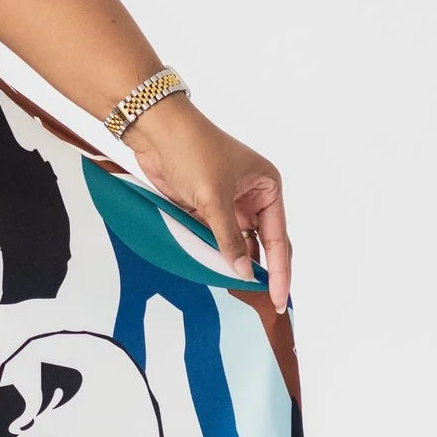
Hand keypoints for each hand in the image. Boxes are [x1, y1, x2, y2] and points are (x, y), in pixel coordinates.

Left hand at [122, 96, 293, 303]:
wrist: (156, 131)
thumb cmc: (193, 151)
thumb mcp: (214, 198)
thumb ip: (228, 238)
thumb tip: (244, 273)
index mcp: (267, 187)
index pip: (279, 237)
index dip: (280, 270)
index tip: (279, 298)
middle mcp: (253, 197)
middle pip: (265, 243)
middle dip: (266, 271)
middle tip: (270, 305)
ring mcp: (229, 204)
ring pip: (239, 244)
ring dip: (238, 264)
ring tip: (244, 296)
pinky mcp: (205, 209)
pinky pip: (217, 239)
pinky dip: (217, 255)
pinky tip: (218, 275)